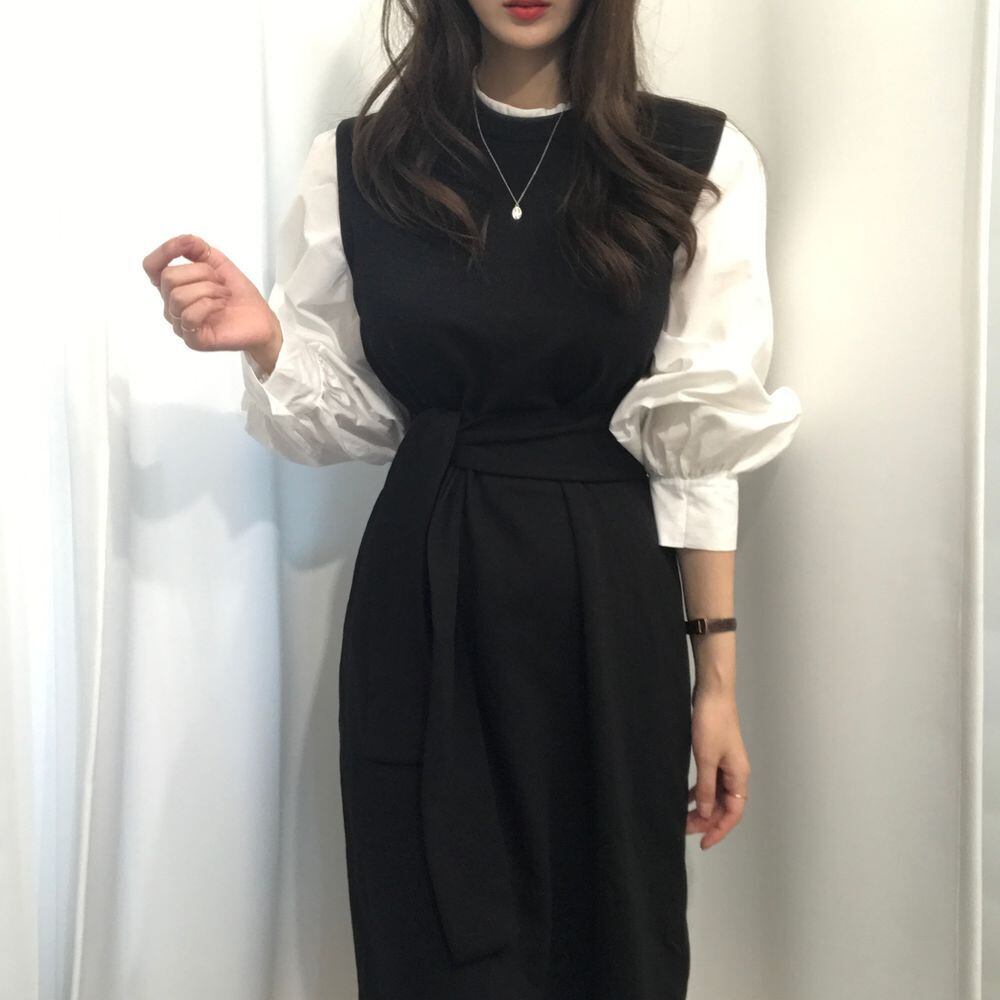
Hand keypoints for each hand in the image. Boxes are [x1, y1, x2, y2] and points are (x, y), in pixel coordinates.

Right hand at [141, 233, 281, 367]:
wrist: (261, 319)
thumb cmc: (238, 295)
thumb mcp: (218, 263)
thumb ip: (198, 248)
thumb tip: (184, 239)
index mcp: (174, 286)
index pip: (151, 266)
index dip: (165, 251)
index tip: (187, 245)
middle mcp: (172, 305)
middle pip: (168, 278)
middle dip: (201, 273)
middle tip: (220, 282)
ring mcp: (180, 324)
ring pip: (178, 296)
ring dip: (209, 289)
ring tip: (223, 295)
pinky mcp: (193, 339)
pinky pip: (189, 316)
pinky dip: (210, 305)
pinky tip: (221, 306)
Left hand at [686, 686, 749, 849]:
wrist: (713, 694)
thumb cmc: (712, 723)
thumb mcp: (706, 758)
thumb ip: (706, 788)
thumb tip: (706, 814)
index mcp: (739, 775)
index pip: (733, 813)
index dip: (719, 830)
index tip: (703, 843)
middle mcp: (736, 773)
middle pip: (725, 806)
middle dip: (708, 821)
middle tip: (685, 829)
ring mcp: (727, 764)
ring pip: (717, 795)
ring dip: (703, 808)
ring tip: (684, 817)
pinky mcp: (716, 755)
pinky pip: (711, 781)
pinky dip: (701, 792)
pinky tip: (688, 797)